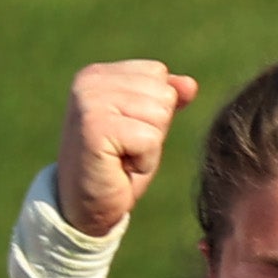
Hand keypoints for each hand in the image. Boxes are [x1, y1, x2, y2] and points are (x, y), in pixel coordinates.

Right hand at [53, 59, 199, 239]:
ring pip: (160, 114)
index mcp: (98, 73)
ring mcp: (89, 102)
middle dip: (154, 127)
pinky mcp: (94, 126)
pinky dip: (144, 160)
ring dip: (150, 145)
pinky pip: (150, 138)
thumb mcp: (147, 123)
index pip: (158, 74)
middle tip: (125, 146)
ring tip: (122, 155)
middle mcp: (89, 81)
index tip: (127, 131)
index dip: (154, 110)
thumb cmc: (118, 162)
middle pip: (164, 94)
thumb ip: (165, 97)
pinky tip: (119, 166)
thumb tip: (190, 84)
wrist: (87, 204)